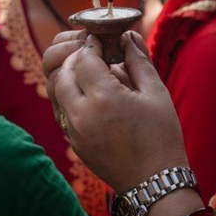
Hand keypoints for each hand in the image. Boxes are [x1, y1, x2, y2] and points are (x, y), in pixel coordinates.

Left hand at [43, 30, 187, 191]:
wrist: (153, 179)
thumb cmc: (161, 135)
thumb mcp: (156, 93)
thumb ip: (138, 60)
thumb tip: (128, 36)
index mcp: (104, 98)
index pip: (84, 58)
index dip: (93, 44)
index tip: (105, 40)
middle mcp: (81, 114)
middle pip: (62, 71)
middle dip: (76, 56)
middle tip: (94, 50)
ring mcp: (73, 130)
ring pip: (55, 90)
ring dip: (68, 74)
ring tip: (90, 70)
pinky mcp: (72, 141)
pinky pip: (60, 109)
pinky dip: (69, 94)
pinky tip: (90, 92)